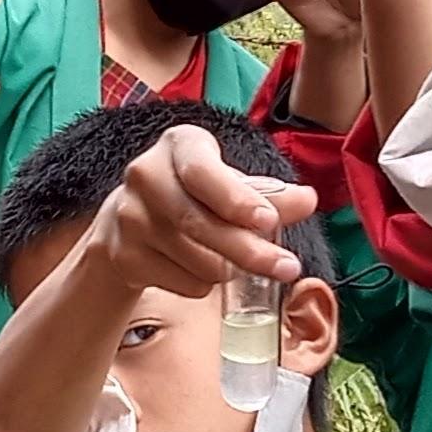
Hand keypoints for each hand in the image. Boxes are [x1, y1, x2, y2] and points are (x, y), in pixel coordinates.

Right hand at [93, 124, 313, 298]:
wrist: (125, 221)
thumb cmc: (191, 195)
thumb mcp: (228, 185)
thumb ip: (269, 195)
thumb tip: (307, 201)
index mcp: (178, 146)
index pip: (202, 173)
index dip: (236, 200)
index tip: (269, 222)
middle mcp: (145, 175)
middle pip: (201, 224)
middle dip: (250, 251)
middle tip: (287, 267)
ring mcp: (130, 218)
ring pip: (197, 260)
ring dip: (229, 271)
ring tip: (236, 263)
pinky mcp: (124, 256)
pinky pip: (184, 283)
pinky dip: (205, 284)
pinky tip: (201, 269)